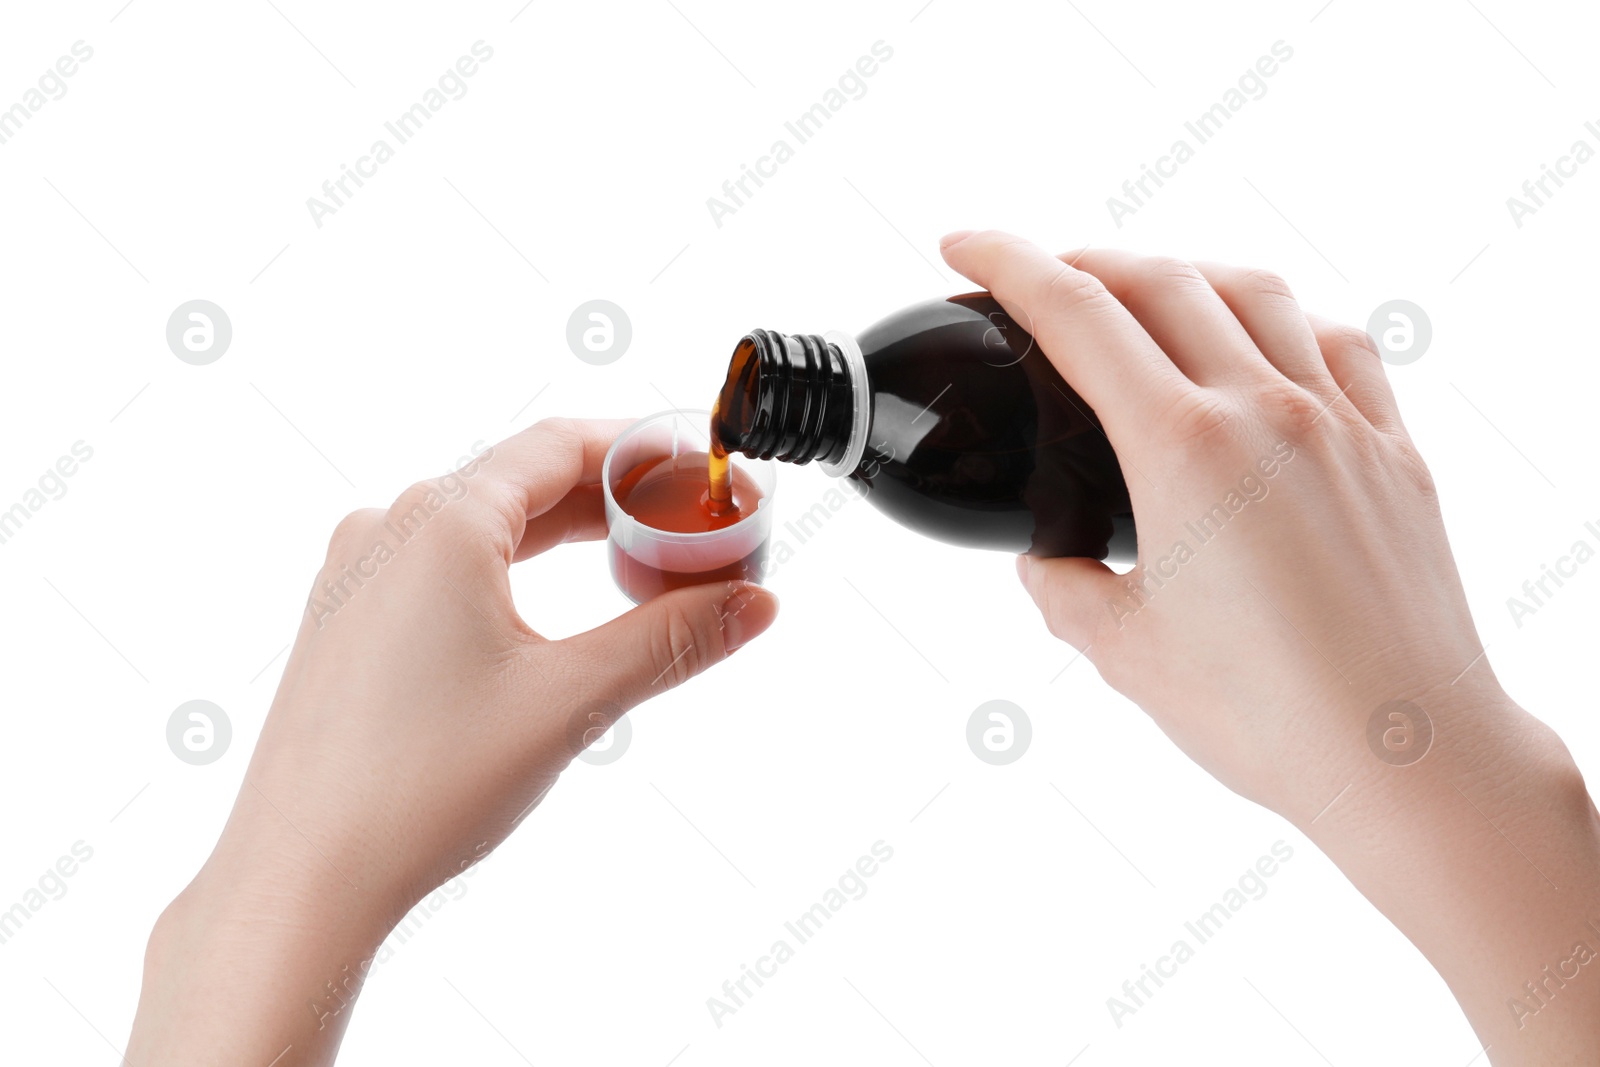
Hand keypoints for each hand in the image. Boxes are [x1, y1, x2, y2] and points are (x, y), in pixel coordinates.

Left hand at [127, 417, 777, 1064]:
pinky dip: (515, 571)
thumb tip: (754, 603)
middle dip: (620, 502)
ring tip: (643, 571)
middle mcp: (390, 528)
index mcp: (440, 522)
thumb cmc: (418, 787)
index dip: (649, 452)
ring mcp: (358, 574)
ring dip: (570, 538)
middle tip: (696, 533)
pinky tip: (553, 611)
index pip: (565, 445)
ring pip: (487, 525)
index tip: (709, 474)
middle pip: (529, 480)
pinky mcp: (347, 621)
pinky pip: (445, 565)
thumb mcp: (569, 702)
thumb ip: (671, 639)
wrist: (300, 880)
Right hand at [939, 231, 1599, 1064]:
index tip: (963, 242)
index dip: (1006, 261)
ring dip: (1183, 272)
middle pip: (1159, 279)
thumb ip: (1065, 589)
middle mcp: (1266, 413)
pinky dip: (1286, 320)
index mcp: (1185, 451)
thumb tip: (1046, 562)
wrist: (1405, 756)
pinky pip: (1341, 345)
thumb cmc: (1269, 717)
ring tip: (1145, 296)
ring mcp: (1340, 424)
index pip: (1076, 314)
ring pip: (1255, 291)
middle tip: (1040, 277)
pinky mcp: (1394, 453)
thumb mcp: (1127, 654)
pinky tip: (1264, 345)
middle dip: (1082, 259)